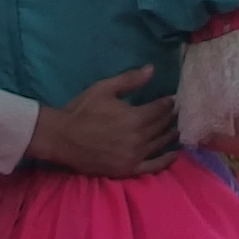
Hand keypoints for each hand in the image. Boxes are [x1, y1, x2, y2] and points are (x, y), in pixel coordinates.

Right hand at [28, 66, 171, 175]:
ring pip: (160, 144)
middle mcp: (138, 138)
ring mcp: (134, 156)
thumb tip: (152, 69)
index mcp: (134, 117)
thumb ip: (129, 80)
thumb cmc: (82, 111)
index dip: (167, 103)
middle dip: (169, 117)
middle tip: (175, 113)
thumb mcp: (103, 88)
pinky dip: (165, 160)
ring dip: (170, 135)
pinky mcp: (128, 169)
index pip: (159, 109)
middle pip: (161, 126)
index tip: (171, 99)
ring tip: (175, 129)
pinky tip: (173, 154)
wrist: (62, 138)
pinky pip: (153, 166)